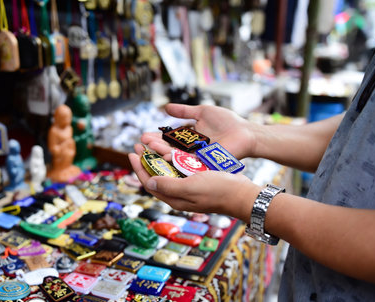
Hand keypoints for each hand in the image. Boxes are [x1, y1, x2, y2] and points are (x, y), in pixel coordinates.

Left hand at [128, 144, 260, 220]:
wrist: (242, 193)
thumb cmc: (218, 191)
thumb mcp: (190, 187)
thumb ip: (168, 186)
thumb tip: (148, 182)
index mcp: (174, 198)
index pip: (149, 183)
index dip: (139, 168)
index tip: (132, 153)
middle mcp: (179, 194)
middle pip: (157, 176)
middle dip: (146, 160)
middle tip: (139, 145)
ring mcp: (189, 187)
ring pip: (168, 170)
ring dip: (158, 157)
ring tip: (152, 144)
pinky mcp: (199, 179)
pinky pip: (180, 168)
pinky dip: (173, 158)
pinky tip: (172, 148)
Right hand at [141, 103, 256, 159]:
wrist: (245, 132)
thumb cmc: (228, 122)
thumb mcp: (202, 112)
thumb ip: (184, 111)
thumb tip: (165, 108)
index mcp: (189, 140)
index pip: (168, 140)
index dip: (156, 138)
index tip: (143, 136)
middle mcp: (190, 150)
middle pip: (168, 149)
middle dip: (154, 146)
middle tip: (141, 143)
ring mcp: (197, 158)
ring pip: (176, 156)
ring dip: (161, 152)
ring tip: (149, 148)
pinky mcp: (204, 163)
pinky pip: (188, 162)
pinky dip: (178, 159)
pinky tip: (166, 155)